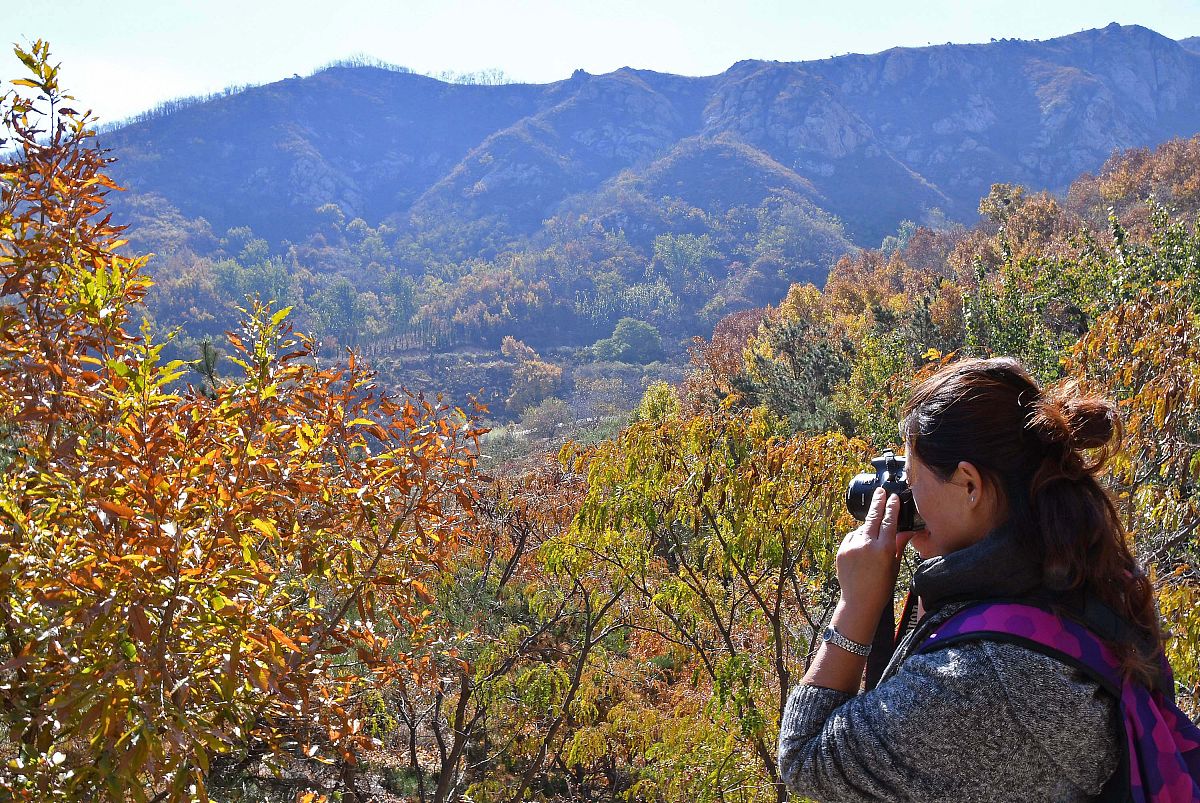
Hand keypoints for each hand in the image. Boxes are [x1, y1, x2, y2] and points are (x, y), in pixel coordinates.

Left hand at [834, 488, 914, 624]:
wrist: (859, 601)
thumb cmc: (881, 587)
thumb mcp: (895, 565)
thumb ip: (899, 545)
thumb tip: (908, 530)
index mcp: (884, 549)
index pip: (889, 521)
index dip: (891, 507)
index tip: (892, 498)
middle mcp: (867, 545)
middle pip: (873, 517)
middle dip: (878, 502)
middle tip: (880, 491)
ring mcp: (852, 546)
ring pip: (862, 529)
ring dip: (867, 531)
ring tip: (872, 549)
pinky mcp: (841, 550)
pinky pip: (851, 538)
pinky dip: (857, 540)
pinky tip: (862, 553)